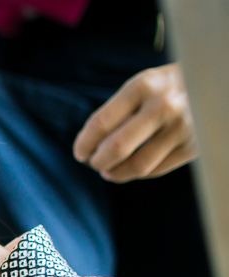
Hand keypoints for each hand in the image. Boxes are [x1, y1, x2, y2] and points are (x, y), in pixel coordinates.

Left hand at [73, 63, 196, 182]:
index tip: (80, 153)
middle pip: (116, 148)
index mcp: (144, 85)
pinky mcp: (195, 145)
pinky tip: (132, 168)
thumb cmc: (171, 86)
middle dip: (98, 161)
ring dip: (116, 173)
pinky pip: (156, 170)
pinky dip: (138, 174)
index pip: (101, 123)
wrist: (217, 83)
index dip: (85, 143)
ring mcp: (183, 127)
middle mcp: (164, 105)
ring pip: (136, 166)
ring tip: (109, 171)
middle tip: (94, 163)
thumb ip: (119, 109)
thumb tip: (89, 145)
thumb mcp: (146, 84)